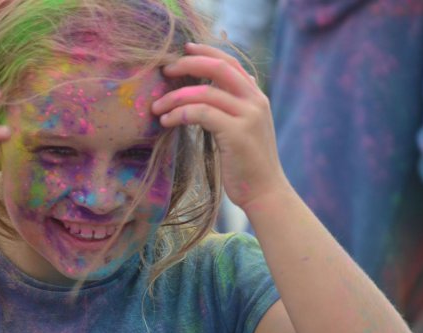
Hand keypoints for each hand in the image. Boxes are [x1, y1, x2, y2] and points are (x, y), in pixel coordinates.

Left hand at [152, 43, 288, 208]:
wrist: (265, 193)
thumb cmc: (248, 164)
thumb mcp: (246, 128)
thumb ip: (235, 107)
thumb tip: (221, 88)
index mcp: (256, 97)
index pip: (230, 62)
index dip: (206, 51)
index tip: (184, 50)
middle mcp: (255, 101)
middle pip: (218, 68)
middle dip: (188, 65)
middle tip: (165, 71)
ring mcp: (248, 116)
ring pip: (205, 92)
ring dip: (175, 97)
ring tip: (157, 107)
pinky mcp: (237, 134)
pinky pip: (201, 114)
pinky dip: (180, 114)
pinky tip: (167, 121)